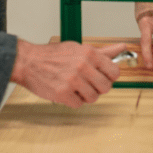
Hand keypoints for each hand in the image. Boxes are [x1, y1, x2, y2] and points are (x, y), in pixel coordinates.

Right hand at [10, 39, 126, 107]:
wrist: (30, 62)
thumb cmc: (54, 55)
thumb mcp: (79, 48)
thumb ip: (103, 52)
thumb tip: (122, 48)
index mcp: (89, 53)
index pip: (114, 72)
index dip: (110, 77)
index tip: (104, 76)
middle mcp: (82, 66)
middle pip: (105, 87)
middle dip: (98, 87)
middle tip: (87, 82)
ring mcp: (73, 80)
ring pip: (93, 98)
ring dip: (85, 95)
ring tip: (75, 86)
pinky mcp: (63, 94)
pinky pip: (78, 105)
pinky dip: (73, 100)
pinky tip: (66, 91)